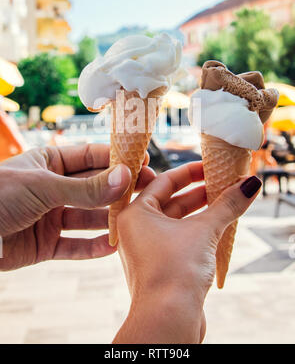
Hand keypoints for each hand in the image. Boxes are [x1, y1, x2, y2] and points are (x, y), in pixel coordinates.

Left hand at [0, 144, 154, 270]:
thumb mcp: (43, 186)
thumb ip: (86, 187)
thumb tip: (125, 177)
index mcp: (49, 162)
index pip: (90, 157)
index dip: (116, 159)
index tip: (142, 161)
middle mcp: (52, 188)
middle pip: (93, 187)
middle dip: (119, 190)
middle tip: (147, 190)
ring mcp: (50, 216)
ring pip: (87, 217)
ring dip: (109, 220)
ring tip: (133, 220)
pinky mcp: (45, 244)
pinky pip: (74, 245)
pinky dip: (92, 247)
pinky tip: (111, 246)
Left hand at [114, 162, 260, 343]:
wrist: (168, 321)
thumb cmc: (174, 272)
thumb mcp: (204, 230)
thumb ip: (226, 205)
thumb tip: (249, 185)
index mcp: (134, 214)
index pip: (163, 181)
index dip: (189, 171)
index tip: (210, 166)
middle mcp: (135, 230)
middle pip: (171, 201)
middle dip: (199, 191)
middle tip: (223, 182)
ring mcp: (146, 249)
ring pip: (177, 221)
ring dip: (201, 211)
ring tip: (226, 200)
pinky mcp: (159, 266)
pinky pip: (179, 239)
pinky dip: (197, 230)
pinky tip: (219, 225)